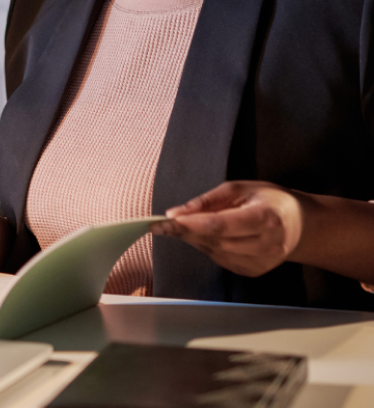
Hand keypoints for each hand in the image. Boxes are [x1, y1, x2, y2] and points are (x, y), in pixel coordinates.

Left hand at [152, 181, 302, 276]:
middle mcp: (267, 245)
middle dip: (184, 232)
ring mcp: (263, 262)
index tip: (166, 220)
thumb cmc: (269, 200)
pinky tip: (200, 235)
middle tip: (159, 224)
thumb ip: (208, 200)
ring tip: (178, 226)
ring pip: (216, 252)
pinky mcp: (255, 271)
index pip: (221, 225)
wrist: (300, 224)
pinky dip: (206, 247)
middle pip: (216, 241)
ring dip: (193, 239)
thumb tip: (177, 212)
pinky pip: (221, 260)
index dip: (190, 224)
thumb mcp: (240, 188)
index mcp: (266, 218)